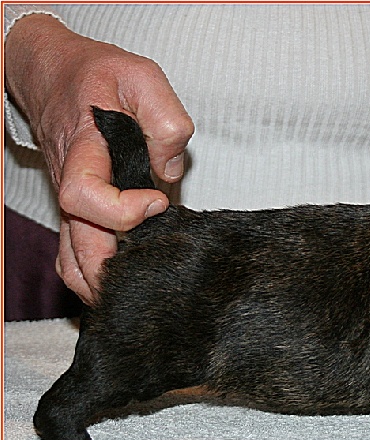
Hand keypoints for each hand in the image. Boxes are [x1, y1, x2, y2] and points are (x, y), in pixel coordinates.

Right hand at [4, 14, 194, 303]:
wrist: (57, 73)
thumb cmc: (99, 74)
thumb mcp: (140, 77)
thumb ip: (165, 119)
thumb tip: (169, 170)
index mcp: (83, 152)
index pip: (83, 196)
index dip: (120, 210)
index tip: (156, 201)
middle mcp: (71, 184)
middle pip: (75, 248)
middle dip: (111, 273)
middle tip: (151, 277)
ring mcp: (71, 202)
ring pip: (72, 259)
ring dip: (101, 283)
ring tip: (137, 293)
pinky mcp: (78, 209)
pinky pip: (75, 252)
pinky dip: (95, 273)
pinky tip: (125, 279)